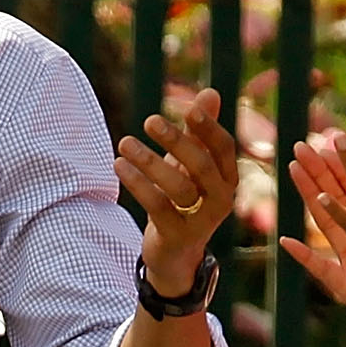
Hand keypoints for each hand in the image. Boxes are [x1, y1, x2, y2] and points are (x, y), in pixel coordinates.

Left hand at [120, 87, 240, 296]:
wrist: (175, 254)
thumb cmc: (184, 201)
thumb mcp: (191, 165)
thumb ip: (199, 132)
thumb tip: (211, 92)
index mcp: (227, 179)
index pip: (224, 148)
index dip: (208, 128)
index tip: (189, 109)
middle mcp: (220, 200)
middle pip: (202, 166)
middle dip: (177, 141)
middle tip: (151, 120)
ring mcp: (200, 221)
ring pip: (178, 187)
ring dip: (149, 162)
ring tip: (124, 143)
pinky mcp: (176, 235)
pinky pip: (156, 205)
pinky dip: (136, 183)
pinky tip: (118, 165)